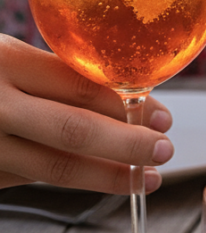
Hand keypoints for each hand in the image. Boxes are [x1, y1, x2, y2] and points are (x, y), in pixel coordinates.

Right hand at [0, 35, 173, 192]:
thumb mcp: (5, 54)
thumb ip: (50, 69)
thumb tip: (123, 91)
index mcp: (7, 62)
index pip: (82, 86)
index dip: (130, 104)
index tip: (163, 118)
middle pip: (74, 130)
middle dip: (129, 144)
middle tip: (163, 151)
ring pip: (55, 167)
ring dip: (107, 175)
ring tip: (144, 179)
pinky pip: (31, 179)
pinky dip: (71, 177)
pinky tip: (98, 178)